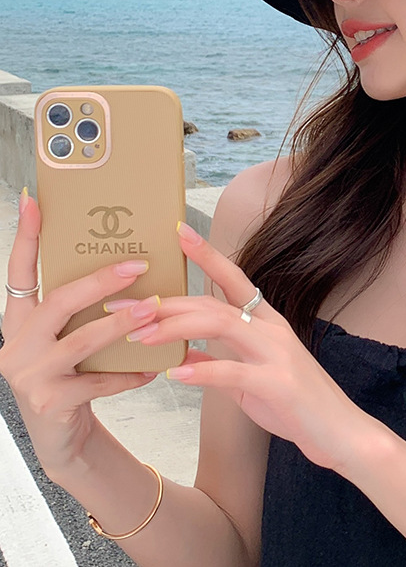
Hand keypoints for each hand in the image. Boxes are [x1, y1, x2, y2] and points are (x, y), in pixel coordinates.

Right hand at [0, 191, 164, 478]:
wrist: (64, 438)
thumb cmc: (75, 374)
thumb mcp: (71, 337)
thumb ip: (82, 309)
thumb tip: (126, 262)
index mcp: (20, 322)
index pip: (20, 272)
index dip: (27, 237)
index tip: (35, 200)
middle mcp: (15, 345)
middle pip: (58, 302)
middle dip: (101, 281)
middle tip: (138, 266)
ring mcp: (29, 375)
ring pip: (82, 340)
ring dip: (123, 322)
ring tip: (155, 308)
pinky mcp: (50, 403)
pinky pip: (99, 381)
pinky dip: (131, 372)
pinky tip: (154, 366)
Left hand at [141, 222, 373, 473]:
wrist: (341, 431)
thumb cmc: (296, 403)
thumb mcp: (253, 379)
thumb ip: (222, 361)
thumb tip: (185, 356)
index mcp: (267, 322)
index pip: (233, 279)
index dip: (207, 254)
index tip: (179, 232)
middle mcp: (272, 329)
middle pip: (215, 302)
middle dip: (169, 302)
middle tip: (127, 307)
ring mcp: (277, 354)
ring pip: (222, 325)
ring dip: (177, 328)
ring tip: (141, 337)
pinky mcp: (278, 384)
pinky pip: (234, 373)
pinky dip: (203, 371)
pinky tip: (175, 374)